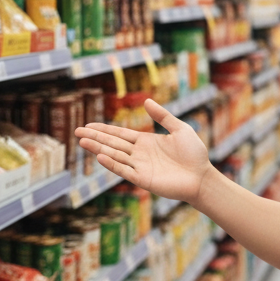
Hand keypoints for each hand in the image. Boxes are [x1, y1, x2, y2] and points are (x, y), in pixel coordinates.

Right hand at [75, 98, 214, 204]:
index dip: (104, 130)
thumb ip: (163, 116)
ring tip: (83, 142)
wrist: (202, 176)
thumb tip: (147, 101)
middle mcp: (139, 154)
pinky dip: (112, 164)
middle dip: (95, 138)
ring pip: (114, 156)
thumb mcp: (180, 129)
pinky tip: (100, 157)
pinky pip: (124, 170)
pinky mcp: (143, 179)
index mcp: (146, 142)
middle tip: (77, 132)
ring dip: (98, 149)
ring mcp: (139, 167)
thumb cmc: (194, 153)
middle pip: (112, 144)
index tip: (88, 125)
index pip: (120, 134)